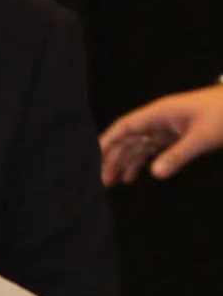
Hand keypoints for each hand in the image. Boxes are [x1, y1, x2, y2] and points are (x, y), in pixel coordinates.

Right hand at [99, 85, 222, 185]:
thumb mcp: (203, 136)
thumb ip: (178, 155)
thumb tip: (154, 175)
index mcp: (159, 113)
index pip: (125, 126)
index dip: (107, 141)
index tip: (92, 157)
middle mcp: (158, 119)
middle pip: (129, 138)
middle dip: (114, 157)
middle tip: (103, 180)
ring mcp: (167, 127)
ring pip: (139, 145)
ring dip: (126, 162)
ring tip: (114, 182)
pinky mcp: (177, 134)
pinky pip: (153, 149)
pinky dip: (142, 162)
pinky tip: (135, 176)